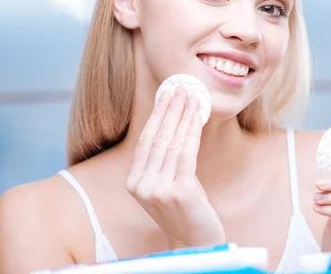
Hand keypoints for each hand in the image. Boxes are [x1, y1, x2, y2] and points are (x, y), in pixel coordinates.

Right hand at [126, 85, 224, 248]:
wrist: (195, 242)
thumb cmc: (184, 209)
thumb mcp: (167, 182)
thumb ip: (165, 159)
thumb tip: (175, 120)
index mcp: (133, 182)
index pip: (145, 141)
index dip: (156, 115)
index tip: (166, 94)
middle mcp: (141, 186)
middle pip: (158, 138)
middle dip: (171, 109)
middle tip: (181, 87)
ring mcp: (158, 190)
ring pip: (173, 143)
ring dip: (184, 116)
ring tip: (192, 97)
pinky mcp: (178, 192)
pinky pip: (187, 154)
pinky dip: (192, 132)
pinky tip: (197, 117)